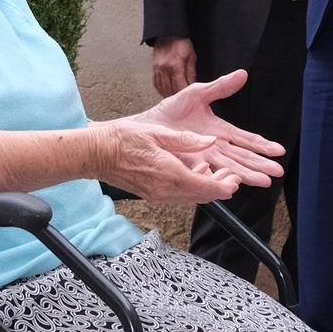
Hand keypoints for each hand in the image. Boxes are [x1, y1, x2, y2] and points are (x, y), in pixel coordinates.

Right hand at [94, 116, 242, 205]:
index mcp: (170, 173)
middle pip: (203, 197)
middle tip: (232, 175)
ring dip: (206, 188)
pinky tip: (193, 173)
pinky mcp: (151, 195)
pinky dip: (191, 188)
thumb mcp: (158, 133)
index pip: (207, 189)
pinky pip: (178, 196)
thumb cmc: (123, 139)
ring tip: (215, 173)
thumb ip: (187, 140)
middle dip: (221, 188)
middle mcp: (165, 190)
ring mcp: (157, 195)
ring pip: (192, 198)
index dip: (226, 186)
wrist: (96, 154)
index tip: (236, 177)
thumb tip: (210, 141)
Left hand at [144, 69, 283, 188]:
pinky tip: (232, 186)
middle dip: (260, 165)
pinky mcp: (190, 165)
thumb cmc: (170, 111)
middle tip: (277, 172)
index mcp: (220, 131)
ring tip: (263, 181)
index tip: (279, 150)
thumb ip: (220, 87)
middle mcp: (215, 148)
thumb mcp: (197, 93)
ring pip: (229, 168)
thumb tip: (242, 74)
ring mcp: (203, 158)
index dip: (262, 145)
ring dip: (247, 175)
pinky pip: (207, 174)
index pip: (246, 140)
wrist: (146, 125)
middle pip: (242, 157)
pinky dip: (219, 179)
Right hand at [151, 36, 197, 97]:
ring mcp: (157, 69)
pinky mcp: (153, 68)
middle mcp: (164, 69)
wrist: (168, 33)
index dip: (185, 95)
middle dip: (177, 98)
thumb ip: (191, 73)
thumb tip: (193, 86)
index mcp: (175, 66)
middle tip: (183, 103)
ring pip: (162, 88)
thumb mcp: (191, 56)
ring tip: (175, 100)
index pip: (180, 87)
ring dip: (169, 95)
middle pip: (170, 90)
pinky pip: (156, 83)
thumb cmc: (181, 42)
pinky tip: (166, 92)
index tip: (190, 100)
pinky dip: (161, 90)